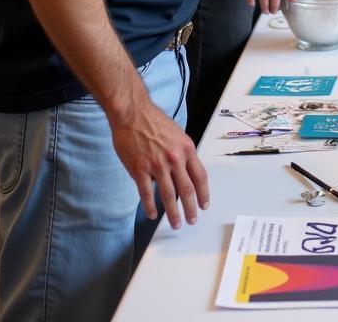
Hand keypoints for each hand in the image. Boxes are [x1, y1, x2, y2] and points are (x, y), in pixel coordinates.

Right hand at [111, 99, 208, 229]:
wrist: (133, 113)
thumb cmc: (155, 122)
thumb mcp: (178, 134)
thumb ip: (183, 153)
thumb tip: (187, 171)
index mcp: (187, 149)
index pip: (200, 176)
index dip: (204, 193)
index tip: (204, 205)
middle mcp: (175, 158)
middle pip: (186, 190)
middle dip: (191, 208)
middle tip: (192, 220)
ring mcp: (157, 165)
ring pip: (168, 196)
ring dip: (173, 212)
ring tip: (176, 223)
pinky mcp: (139, 170)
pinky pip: (146, 194)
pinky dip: (150, 207)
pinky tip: (152, 215)